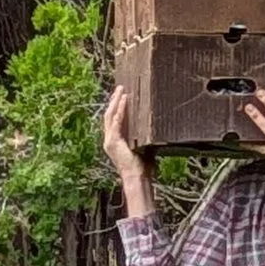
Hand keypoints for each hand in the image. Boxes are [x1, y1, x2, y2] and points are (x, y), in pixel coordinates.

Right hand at [101, 82, 154, 215]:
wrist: (137, 178)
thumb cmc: (142, 167)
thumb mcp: (143, 147)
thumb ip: (145, 136)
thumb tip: (156, 126)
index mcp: (114, 141)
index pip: (113, 120)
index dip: (116, 107)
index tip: (122, 95)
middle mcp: (109, 140)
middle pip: (109, 115)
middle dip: (114, 100)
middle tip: (120, 87)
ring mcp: (110, 141)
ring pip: (110, 115)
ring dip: (116, 101)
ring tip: (122, 90)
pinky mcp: (113, 141)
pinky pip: (116, 121)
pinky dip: (120, 110)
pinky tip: (125, 100)